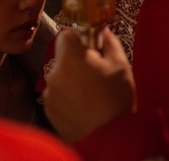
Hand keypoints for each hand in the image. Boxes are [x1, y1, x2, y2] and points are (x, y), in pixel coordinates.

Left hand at [43, 28, 135, 143]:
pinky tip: (83, 104)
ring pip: (59, 74)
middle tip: (95, 71)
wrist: (108, 138)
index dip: (80, 38)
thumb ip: (108, 41)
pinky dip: (67, 94)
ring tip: (91, 91)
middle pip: (62, 55)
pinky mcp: (48, 108)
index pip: (67, 34)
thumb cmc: (116, 99)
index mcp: (71, 57)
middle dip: (76, 59)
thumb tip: (102, 30)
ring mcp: (50, 92)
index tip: (91, 46)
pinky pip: (57, 92)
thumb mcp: (120, 64)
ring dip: (71, 77)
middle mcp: (54, 72)